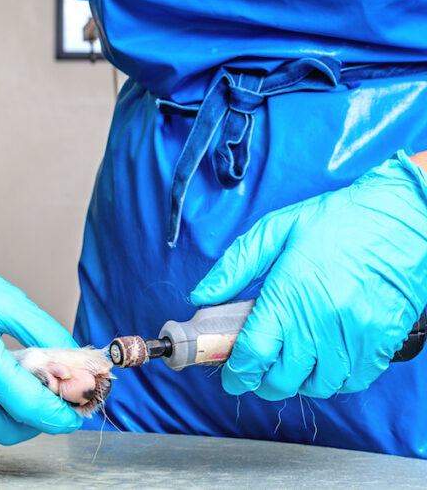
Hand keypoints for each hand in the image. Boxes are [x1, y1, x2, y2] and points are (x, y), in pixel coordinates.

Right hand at [0, 218, 83, 449]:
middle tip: (39, 399)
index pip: (29, 406)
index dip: (57, 416)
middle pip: (6, 429)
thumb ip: (44, 333)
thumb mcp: (5, 299)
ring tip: (4, 394)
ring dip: (0, 423)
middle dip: (31, 419)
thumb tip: (73, 361)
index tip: (70, 416)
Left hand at [190, 152, 426, 399]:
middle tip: (255, 372)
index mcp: (289, 295)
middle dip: (263, 382)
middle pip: (284, 379)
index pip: (254, 353)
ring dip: (299, 383)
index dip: (237, 374)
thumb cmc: (336, 220)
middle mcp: (322, 322)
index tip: (230, 378)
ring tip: (288, 366)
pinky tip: (323, 362)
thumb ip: (234, 266)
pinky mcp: (382, 342)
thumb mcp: (275, 230)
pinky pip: (354, 381)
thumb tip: (202, 295)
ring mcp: (355, 336)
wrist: (400, 218)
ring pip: (319, 385)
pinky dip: (334, 380)